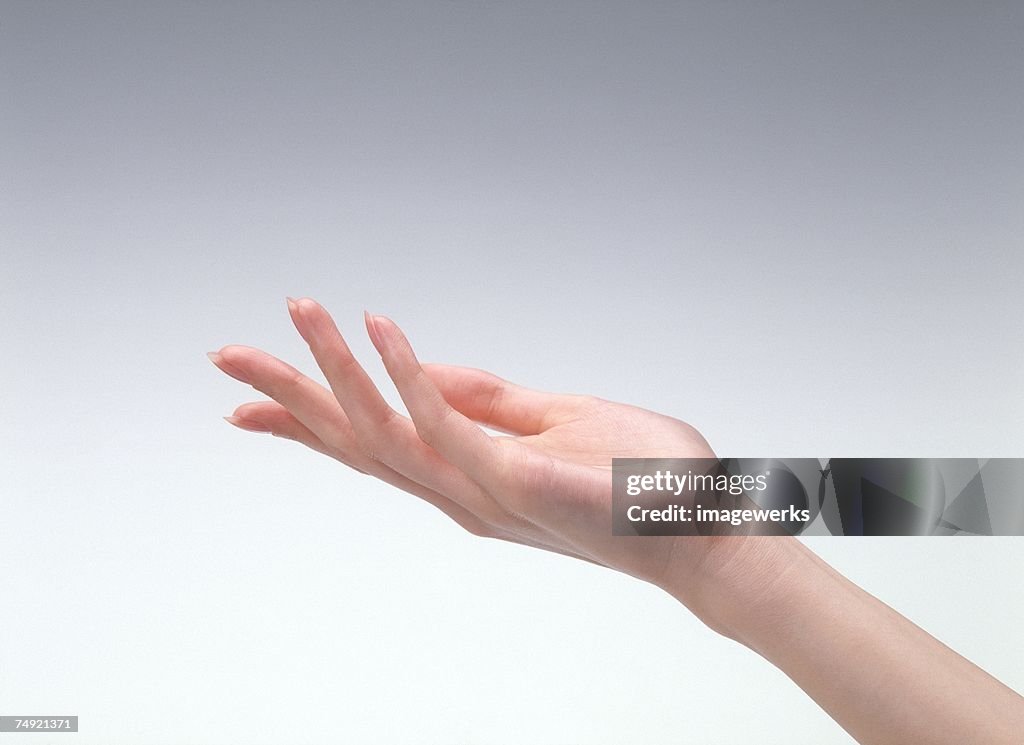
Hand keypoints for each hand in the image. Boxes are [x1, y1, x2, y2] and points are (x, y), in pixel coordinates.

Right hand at [208, 297, 739, 614]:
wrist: (699, 528)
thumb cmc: (636, 476)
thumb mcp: (550, 420)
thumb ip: (487, 398)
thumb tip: (428, 366)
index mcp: (464, 476)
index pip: (372, 443)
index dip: (310, 417)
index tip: (257, 393)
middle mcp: (457, 491)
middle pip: (354, 442)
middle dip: (290, 396)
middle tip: (226, 356)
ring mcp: (480, 488)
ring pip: (382, 430)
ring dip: (334, 370)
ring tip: (299, 311)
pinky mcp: (513, 477)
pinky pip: (446, 421)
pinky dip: (408, 372)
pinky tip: (380, 326)